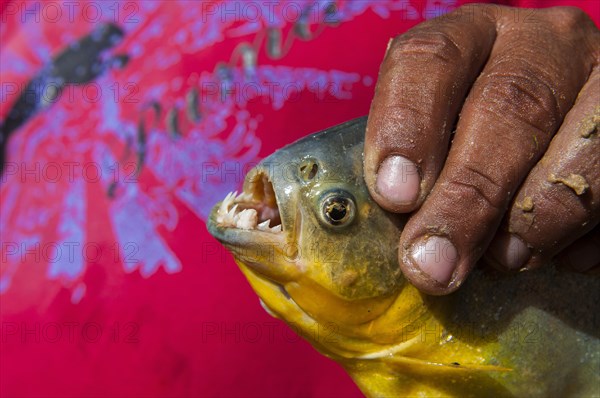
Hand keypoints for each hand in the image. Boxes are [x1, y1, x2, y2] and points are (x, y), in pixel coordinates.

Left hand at [363, 4, 599, 294]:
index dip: (407, 125)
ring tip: (502, 262)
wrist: (558, 140)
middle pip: (505, 107)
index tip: (394, 196)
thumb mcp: (424, 146)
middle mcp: (539, 44)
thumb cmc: (465, 153)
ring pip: (582, 139)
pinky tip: (560, 258)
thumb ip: (387, 177)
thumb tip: (306, 234)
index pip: (428, 60)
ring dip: (533, 214)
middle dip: (468, 195)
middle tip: (433, 265)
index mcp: (467, 39)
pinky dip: (589, 229)